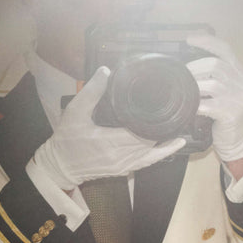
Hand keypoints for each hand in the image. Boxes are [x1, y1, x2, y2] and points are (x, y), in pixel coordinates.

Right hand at [31, 67, 185, 189]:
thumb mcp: (75, 111)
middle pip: (150, 144)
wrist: (61, 165)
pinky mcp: (124, 171)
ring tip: (181, 136)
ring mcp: (124, 166)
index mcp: (110, 142)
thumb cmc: (67, 139)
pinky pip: (146, 164)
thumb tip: (106, 71)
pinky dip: (158, 156)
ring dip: (166, 146)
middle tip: (176, 118)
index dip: (154, 124)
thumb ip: (91, 91)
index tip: (165, 110)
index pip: (141, 133)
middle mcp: (121, 157)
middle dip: (162, 132)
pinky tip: (167, 148)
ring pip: (152, 157)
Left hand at [186, 33, 242, 161]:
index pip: (225, 49)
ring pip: (212, 84)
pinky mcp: (232, 114)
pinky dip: (196, 105)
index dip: (207, 41)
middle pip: (215, 65)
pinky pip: (209, 105)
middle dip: (194, 68)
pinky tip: (191, 108)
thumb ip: (215, 76)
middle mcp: (241, 83)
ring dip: (194, 86)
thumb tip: (189, 66)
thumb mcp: (226, 90)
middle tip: (183, 76)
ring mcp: (238, 98)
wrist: (239, 140)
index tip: (189, 40)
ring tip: (186, 92)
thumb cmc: (227, 114)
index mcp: (239, 73)